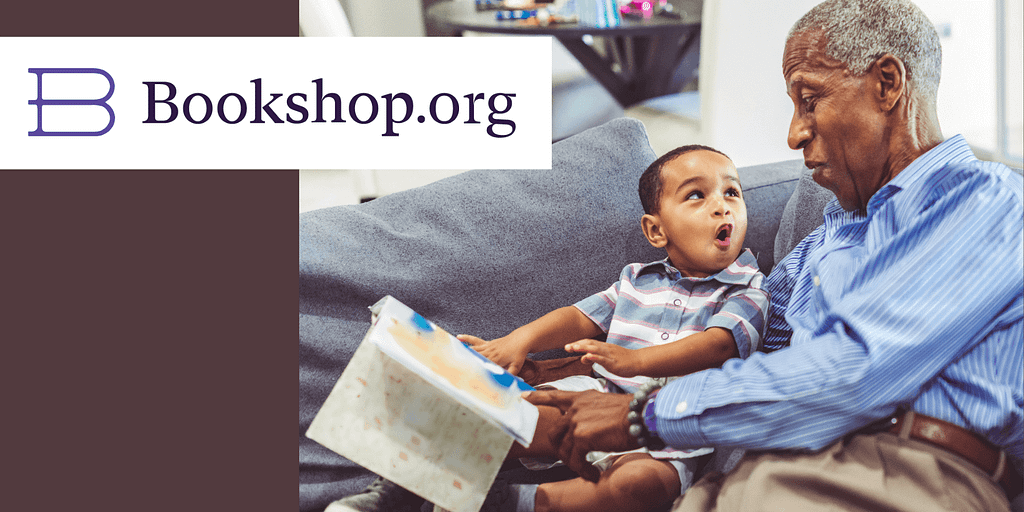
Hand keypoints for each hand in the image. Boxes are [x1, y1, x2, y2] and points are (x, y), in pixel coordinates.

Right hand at [457, 334, 529, 374]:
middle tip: (452, 367)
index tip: (465, 375)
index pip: (482, 366)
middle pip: (474, 358)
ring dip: (462, 351)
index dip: (474, 370)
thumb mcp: (516, 367)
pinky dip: (467, 338)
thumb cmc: (519, 353)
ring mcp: (488, 346)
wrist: (522, 340)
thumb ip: (512, 375)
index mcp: (495, 359)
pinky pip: (475, 340)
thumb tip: (509, 384)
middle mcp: (489, 352)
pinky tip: (459, 337)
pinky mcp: (488, 343)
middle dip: (464, 362)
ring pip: (473, 349)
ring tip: (451, 354)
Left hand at [523, 389, 637, 481]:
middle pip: (555, 433)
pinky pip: (576, 460)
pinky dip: (584, 470)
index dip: (536, 397)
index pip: (553, 395)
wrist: (641, 415)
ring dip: (574, 463)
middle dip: (560, 450)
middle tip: (571, 459)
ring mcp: (577, 422)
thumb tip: (587, 427)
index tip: (522, 396)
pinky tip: (593, 474)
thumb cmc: (631, 412)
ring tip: (587, 470)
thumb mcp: (605, 404)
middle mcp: (575, 408)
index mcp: (580, 397)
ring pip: (564, 450)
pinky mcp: (582, 437)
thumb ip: (590, 411)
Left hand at [565, 339, 641, 376]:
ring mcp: (610, 355)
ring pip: (595, 349)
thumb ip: (594, 358)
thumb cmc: (623, 360)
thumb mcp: (606, 359)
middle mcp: (605, 349)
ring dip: (584, 348)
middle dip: (577, 345)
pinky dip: (595, 357)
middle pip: (589, 344)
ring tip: (574, 348)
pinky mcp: (614, 362)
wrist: (639, 361)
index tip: (567, 346)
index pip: (588, 343)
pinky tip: (588, 356)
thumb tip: (583, 358)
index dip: (578, 344)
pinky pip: (603, 359)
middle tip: (566, 347)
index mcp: (603, 347)